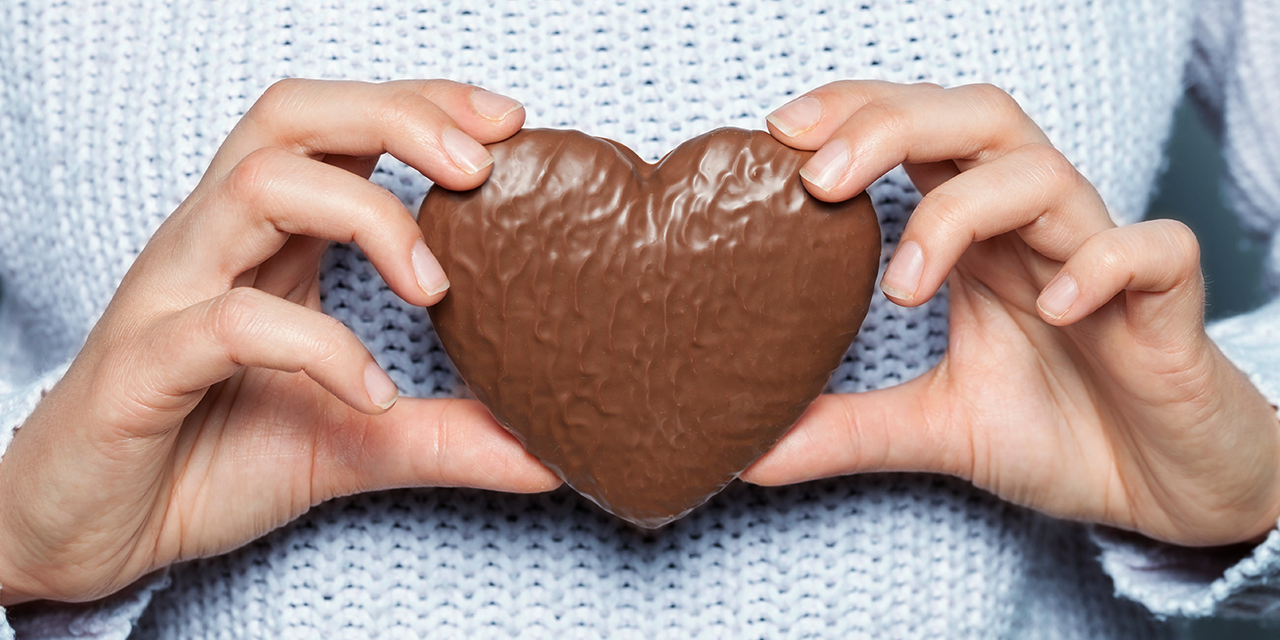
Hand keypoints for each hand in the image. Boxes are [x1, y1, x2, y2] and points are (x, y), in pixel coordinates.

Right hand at [0, 79, 558, 604]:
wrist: (93, 532)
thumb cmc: (211, 459)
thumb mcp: (355, 442)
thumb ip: (443, 437)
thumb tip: (547, 451)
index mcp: (266, 242)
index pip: (339, 128)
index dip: (422, 105)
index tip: (509, 124)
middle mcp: (217, 245)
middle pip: (292, 118)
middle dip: (396, 118)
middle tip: (479, 168)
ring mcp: (173, 294)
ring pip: (255, 185)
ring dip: (364, 215)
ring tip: (437, 291)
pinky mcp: (143, 365)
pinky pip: (230, 324)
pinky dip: (318, 347)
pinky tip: (371, 392)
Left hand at [743, 80, 1279, 546]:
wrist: (1163, 487)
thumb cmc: (1059, 431)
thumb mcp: (935, 430)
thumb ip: (846, 430)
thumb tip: (745, 452)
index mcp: (979, 239)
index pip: (917, 136)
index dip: (853, 116)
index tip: (777, 140)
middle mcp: (1035, 229)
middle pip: (974, 122)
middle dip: (891, 126)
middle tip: (817, 178)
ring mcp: (1101, 257)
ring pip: (1044, 172)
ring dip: (964, 211)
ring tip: (903, 285)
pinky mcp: (1169, 302)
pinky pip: (1152, 250)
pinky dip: (1102, 265)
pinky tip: (1054, 308)